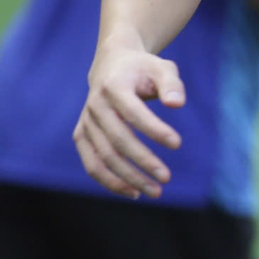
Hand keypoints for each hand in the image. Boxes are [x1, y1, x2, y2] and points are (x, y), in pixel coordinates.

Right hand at [73, 39, 186, 199]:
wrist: (111, 66)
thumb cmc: (143, 69)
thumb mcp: (162, 67)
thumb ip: (172, 84)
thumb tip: (177, 104)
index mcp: (114, 86)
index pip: (133, 113)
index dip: (154, 130)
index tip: (177, 144)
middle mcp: (95, 106)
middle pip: (117, 140)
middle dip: (142, 161)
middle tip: (166, 178)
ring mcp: (86, 122)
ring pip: (103, 157)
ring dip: (127, 178)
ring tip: (155, 192)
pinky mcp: (81, 135)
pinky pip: (92, 163)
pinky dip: (109, 181)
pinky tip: (133, 192)